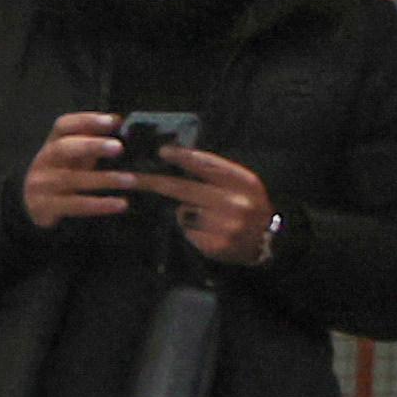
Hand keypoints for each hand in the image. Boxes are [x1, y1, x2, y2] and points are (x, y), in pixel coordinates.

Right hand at [21, 111, 144, 232]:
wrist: (33, 206)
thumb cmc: (63, 175)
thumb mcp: (74, 156)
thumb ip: (94, 141)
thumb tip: (123, 124)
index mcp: (53, 144)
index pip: (64, 126)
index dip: (87, 120)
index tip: (113, 121)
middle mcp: (44, 161)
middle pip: (63, 148)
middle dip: (92, 146)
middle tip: (118, 147)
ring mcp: (41, 184)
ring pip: (71, 179)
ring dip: (103, 179)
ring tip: (130, 180)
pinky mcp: (44, 207)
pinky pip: (74, 205)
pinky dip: (98, 205)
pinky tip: (119, 204)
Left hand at [132, 138, 279, 266]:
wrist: (268, 240)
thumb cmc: (249, 206)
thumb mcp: (242, 184)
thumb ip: (217, 174)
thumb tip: (179, 161)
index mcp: (243, 181)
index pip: (208, 165)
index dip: (183, 157)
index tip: (162, 151)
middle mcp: (235, 202)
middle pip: (184, 189)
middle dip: (154, 182)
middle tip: (128, 178)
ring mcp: (225, 225)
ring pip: (184, 212)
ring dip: (185, 212)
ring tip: (208, 217)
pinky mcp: (214, 245)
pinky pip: (188, 231)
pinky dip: (191, 230)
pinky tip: (208, 232)